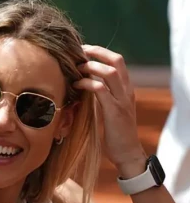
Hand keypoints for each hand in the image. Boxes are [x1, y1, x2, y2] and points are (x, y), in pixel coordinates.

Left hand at [73, 45, 146, 177]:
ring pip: (109, 72)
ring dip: (90, 67)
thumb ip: (101, 96)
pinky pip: (101, 90)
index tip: (83, 50)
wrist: (127, 152)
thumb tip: (84, 85)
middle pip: (116, 60)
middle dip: (96, 52)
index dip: (100, 52)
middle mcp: (126, 90)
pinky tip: (76, 86)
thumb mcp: (108, 109)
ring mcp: (122, 100)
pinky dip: (87, 84)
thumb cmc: (114, 132)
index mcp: (126, 88)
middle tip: (78, 52)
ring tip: (76, 68)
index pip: (117, 60)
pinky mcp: (114, 111)